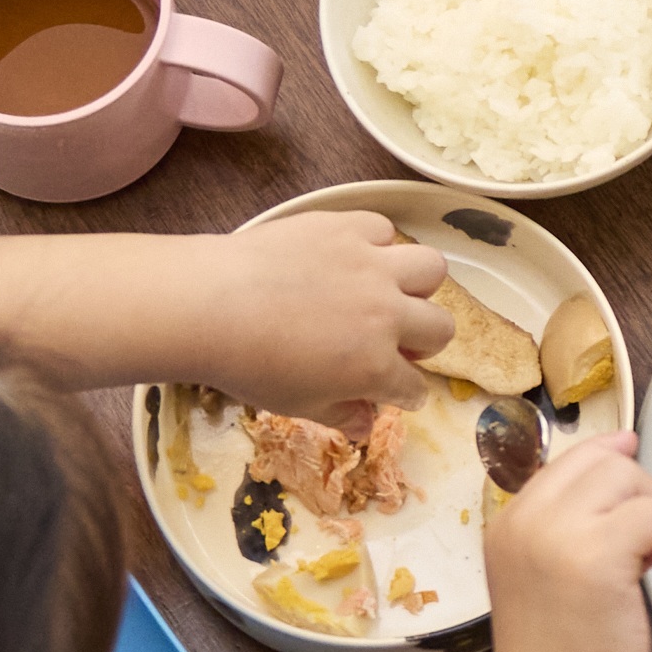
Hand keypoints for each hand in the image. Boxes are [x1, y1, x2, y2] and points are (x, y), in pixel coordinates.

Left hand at [171, 211, 456, 424]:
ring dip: (416, 285)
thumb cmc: (248, 365)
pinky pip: (382, 229)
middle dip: (424, 342)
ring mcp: (372, 265)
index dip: (406, 393)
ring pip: (431, 268)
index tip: (395, 390)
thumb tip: (366, 423)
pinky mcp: (348, 227)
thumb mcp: (296, 405)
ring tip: (388, 290)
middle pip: (440, 328)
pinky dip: (374, 243)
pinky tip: (349, 255)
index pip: (414, 386)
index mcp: (375, 367)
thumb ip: (340, 414)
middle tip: (395, 340)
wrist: (211, 305)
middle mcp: (387, 315)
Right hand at [480, 436, 651, 651]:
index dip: (608, 459)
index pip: (565, 459)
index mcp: (508, 523)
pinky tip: (648, 569)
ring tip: (639, 558)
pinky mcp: (598, 555)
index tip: (631, 486)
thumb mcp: (541, 568)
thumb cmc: (557, 646)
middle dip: (635, 491)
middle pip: (602, 460)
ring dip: (651, 512)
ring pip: (628, 477)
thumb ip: (567, 517)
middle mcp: (526, 521)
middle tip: (636, 541)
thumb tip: (624, 445)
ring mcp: (557, 535)